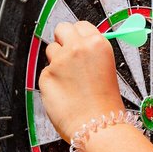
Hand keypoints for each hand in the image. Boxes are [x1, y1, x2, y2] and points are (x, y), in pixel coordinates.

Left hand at [38, 21, 123, 142]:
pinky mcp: (46, 76)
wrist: (97, 126)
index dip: (79, 34)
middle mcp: (78, 48)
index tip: (79, 42)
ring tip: (70, 80)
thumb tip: (80, 44)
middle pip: (62, 28)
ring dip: (57, 60)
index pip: (81, 25)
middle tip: (68, 54)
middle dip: (63, 39)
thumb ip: (92, 54)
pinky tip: (64, 92)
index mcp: (98, 44)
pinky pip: (46, 71)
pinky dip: (52, 80)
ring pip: (51, 50)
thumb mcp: (107, 68)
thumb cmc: (105, 103)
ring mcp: (60, 61)